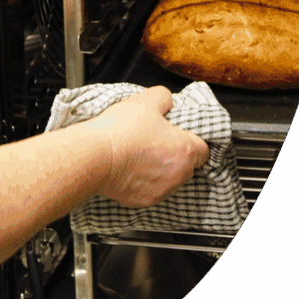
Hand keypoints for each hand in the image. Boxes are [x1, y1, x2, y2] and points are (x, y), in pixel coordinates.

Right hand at [90, 86, 209, 207]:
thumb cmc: (121, 131)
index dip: (190, 139)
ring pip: (169, 180)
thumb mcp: (145, 100)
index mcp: (185, 150)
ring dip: (159, 170)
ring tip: (138, 155)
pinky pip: (150, 191)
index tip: (176, 134)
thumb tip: (167, 101)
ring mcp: (162, 190)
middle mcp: (178, 174)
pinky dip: (142, 182)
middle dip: (175, 155)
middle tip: (154, 142)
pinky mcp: (143, 201)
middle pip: (187, 166)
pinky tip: (128, 169)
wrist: (95, 156)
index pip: (203, 149)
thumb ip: (164, 97)